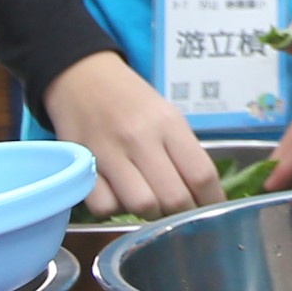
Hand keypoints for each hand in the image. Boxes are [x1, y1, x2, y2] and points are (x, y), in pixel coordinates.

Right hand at [41, 53, 221, 218]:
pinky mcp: (81, 165)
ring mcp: (109, 153)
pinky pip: (104, 207)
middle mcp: (140, 138)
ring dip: (150, 214)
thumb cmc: (128, 98)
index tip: (210, 211)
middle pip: (174, 198)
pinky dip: (114, 209)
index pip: (201, 174)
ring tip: (150, 204)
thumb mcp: (165, 114)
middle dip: (182, 214)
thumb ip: (182, 151)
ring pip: (142, 206)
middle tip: (179, 212)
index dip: (211, 200)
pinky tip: (118, 196)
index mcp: (168, 123)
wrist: (80, 76)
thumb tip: (201, 194)